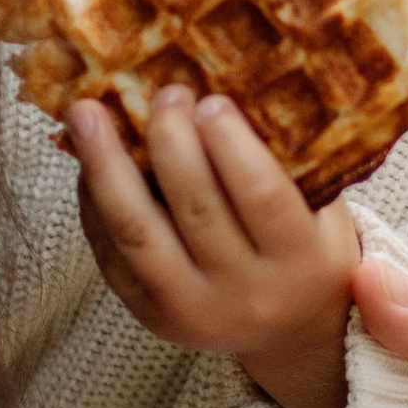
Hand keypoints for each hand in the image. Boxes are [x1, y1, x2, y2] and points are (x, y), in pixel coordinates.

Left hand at [69, 86, 360, 407]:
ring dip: (105, 165)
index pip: (262, 197)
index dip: (231, 144)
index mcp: (299, 263)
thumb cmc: (304, 248)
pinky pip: (111, 252)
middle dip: (170, 140)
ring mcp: (190, 311)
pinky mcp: (149, 314)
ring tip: (86, 113)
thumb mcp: (320, 210)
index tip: (211, 99)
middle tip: (163, 94)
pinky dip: (94, 200)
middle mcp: (245, 294)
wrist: (290, 331)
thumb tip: (224, 76)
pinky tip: (88, 160)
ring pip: (136, 232)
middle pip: (195, 208)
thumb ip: (286, 162)